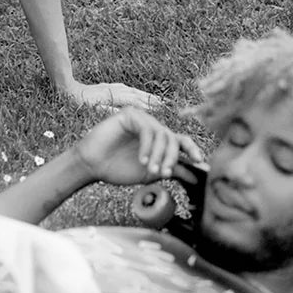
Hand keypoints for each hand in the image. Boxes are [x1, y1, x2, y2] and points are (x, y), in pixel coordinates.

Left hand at [60, 80, 164, 112]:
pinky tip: (140, 95)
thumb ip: (110, 109)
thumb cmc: (79, 102)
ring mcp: (113, 87)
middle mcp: (116, 89)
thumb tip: (126, 111)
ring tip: (158, 100)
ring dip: (147, 95)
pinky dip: (137, 93)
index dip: (148, 106)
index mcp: (113, 96)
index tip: (161, 110)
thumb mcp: (93, 107)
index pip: (135, 101)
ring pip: (134, 91)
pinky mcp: (110, 86)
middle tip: (166, 104)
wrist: (67, 88)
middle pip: (138, 94)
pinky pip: (128, 89)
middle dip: (152, 99)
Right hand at [72, 107, 203, 187]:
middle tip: (165, 172)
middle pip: (173, 138)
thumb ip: (171, 171)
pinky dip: (147, 146)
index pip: (182, 141)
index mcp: (159, 141)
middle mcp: (153, 129)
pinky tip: (141, 159)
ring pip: (162, 134)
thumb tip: (195, 178)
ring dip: (158, 154)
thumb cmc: (118, 169)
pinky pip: (147, 129)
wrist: (93, 165)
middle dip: (171, 157)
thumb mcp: (149, 173)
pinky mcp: (131, 115)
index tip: (199, 161)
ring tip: (150, 169)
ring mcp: (142, 120)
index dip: (193, 149)